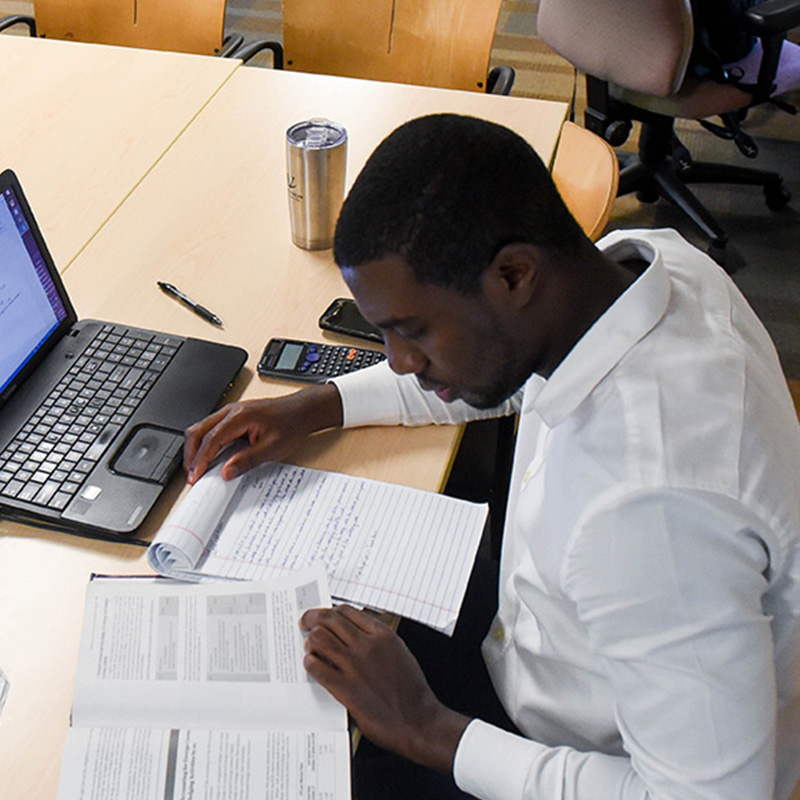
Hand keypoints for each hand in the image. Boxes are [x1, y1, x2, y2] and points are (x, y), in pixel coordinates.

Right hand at [183, 383, 342, 482]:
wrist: (302, 411)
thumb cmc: (291, 425)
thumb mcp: (272, 448)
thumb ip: (247, 460)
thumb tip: (227, 472)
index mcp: (239, 416)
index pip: (211, 439)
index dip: (201, 459)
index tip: (195, 476)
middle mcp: (231, 411)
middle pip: (198, 430)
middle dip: (191, 454)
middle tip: (192, 474)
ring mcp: (230, 412)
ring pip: (202, 428)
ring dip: (196, 448)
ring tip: (197, 468)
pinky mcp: (233, 416)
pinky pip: (211, 428)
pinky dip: (205, 443)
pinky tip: (208, 456)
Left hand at [300, 605, 469, 771]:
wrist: (417, 721)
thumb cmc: (411, 690)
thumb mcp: (399, 652)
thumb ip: (377, 639)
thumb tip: (355, 633)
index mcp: (382, 635)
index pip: (347, 611)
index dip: (330, 611)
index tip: (323, 615)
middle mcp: (367, 646)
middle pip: (329, 620)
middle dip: (312, 618)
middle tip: (306, 622)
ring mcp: (355, 666)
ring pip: (319, 639)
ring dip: (310, 641)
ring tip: (309, 646)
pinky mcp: (345, 688)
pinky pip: (317, 668)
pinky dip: (309, 663)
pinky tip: (311, 665)